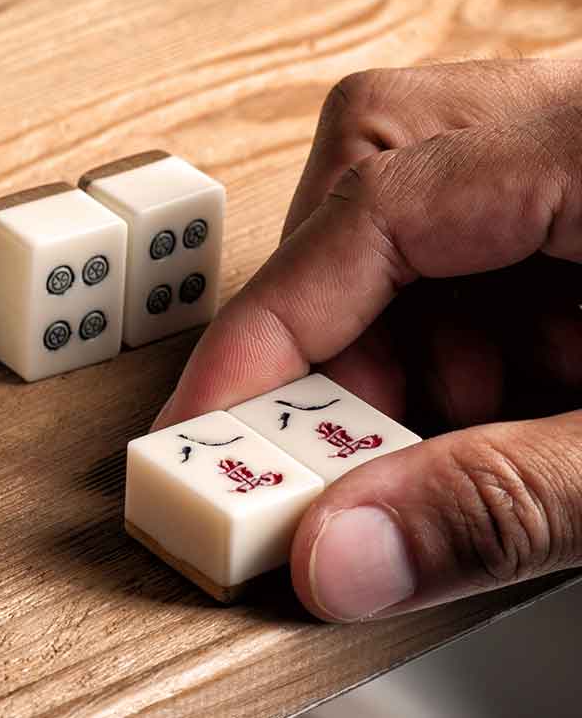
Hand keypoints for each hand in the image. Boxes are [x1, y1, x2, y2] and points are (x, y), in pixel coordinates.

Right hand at [155, 60, 581, 620]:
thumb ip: (504, 502)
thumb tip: (340, 553)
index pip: (374, 201)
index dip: (270, 328)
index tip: (207, 431)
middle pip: (379, 175)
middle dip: (339, 327)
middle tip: (337, 451)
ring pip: (428, 215)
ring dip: (413, 349)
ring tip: (461, 450)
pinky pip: (494, 241)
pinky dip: (479, 345)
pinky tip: (522, 417)